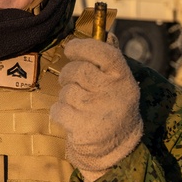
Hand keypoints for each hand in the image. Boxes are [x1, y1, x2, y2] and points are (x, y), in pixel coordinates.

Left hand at [50, 38, 142, 181]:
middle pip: (77, 71)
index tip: (72, 48)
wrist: (116, 149)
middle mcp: (113, 92)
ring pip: (66, 91)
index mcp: (123, 78)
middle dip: (69, 76)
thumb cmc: (112, 108)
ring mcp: (98, 111)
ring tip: (80, 106)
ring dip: (67, 97)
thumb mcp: (119, 84)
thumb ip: (110, 60)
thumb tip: (107, 32)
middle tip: (76, 85)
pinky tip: (72, 118)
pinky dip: (59, 112)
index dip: (83, 46)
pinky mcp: (83, 128)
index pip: (103, 52)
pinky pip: (58, 109)